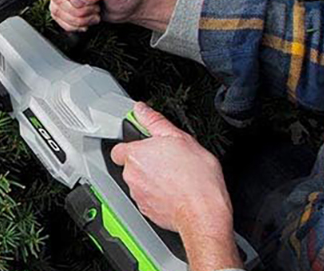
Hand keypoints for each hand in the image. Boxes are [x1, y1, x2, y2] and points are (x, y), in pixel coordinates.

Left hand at [111, 102, 240, 270]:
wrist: (203, 213)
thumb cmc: (197, 178)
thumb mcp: (180, 138)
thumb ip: (155, 121)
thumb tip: (141, 110)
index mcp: (136, 155)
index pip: (119, 147)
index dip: (133, 145)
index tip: (146, 145)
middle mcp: (132, 175)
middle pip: (131, 165)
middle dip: (146, 162)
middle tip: (168, 160)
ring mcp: (138, 195)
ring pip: (140, 182)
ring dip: (152, 178)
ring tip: (175, 176)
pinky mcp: (146, 210)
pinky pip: (148, 198)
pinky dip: (158, 194)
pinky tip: (175, 191)